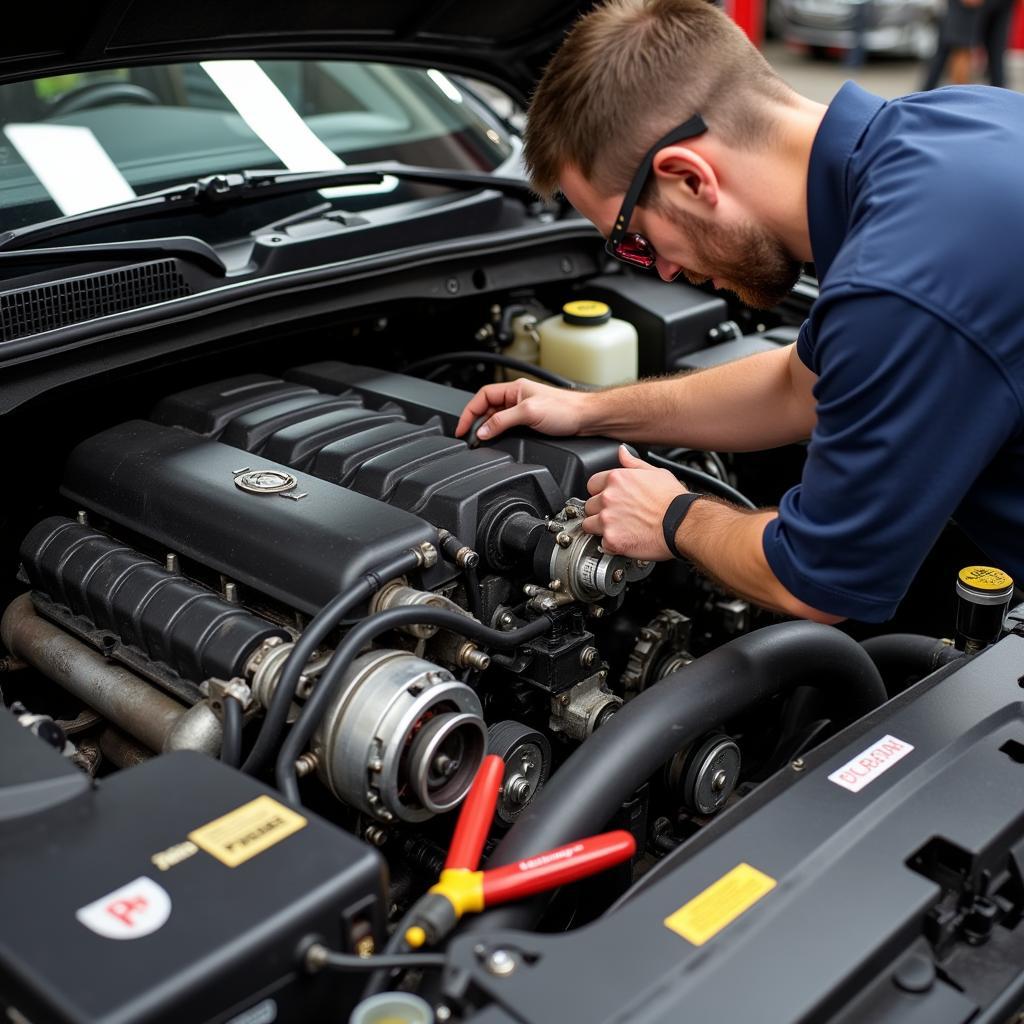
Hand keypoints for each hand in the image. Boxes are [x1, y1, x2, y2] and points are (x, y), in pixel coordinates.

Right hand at [454, 378, 588, 440]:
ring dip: (487, 429)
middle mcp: (517, 397)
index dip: (469, 412)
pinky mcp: (531, 421)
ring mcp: (523, 409)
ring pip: (496, 418)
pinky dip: (499, 434)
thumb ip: (502, 421)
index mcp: (514, 389)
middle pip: (487, 408)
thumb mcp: (528, 413)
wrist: (587, 418)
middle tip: (469, 438)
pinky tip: (498, 441)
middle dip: (476, 422)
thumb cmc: (566, 409)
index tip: (462, 428)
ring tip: (481, 441)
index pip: (482, 396)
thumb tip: (482, 431)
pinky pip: (507, 426)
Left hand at [582, 446, 686, 559]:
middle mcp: (608, 498)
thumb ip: (633, 463)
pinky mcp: (612, 540)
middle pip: (589, 506)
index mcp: (616, 479)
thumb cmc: (673, 501)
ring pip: (589, 525)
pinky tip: (624, 540)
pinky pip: (602, 544)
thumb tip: (622, 452)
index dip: (600, 493)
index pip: (592, 484)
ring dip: (600, 528)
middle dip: (600, 511)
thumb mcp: (656, 473)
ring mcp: (608, 520)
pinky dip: (611, 545)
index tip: (609, 499)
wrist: (683, 524)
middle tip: (616, 516)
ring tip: (618, 529)